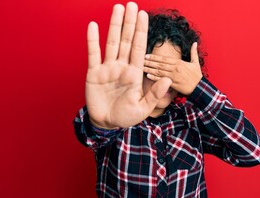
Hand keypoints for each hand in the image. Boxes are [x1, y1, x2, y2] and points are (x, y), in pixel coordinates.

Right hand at [85, 2, 171, 128]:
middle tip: (132, 5)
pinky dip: (92, 40)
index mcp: (134, 73)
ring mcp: (108, 68)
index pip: (139, 48)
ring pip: (112, 42)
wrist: (107, 123)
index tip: (144, 15)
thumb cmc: (126, 116)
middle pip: (126, 40)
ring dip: (115, 26)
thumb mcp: (143, 108)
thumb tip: (167, 79)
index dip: (141, 32)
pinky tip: (93, 26)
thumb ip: (155, 94)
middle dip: (130, 23)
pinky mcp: (94, 73)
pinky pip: (93, 54)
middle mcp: (122, 67)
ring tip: (118, 8)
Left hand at [143, 42, 202, 95]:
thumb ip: (193, 52)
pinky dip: (155, 78)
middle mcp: (175, 68)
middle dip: (149, 62)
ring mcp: (174, 76)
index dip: (154, 57)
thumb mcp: (196, 63)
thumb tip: (195, 42)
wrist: (200, 88)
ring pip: (159, 71)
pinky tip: (148, 75)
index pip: (164, 59)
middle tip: (139, 60)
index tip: (146, 55)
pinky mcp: (173, 84)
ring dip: (150, 69)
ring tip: (141, 67)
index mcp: (179, 63)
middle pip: (160, 64)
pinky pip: (162, 80)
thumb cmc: (197, 76)